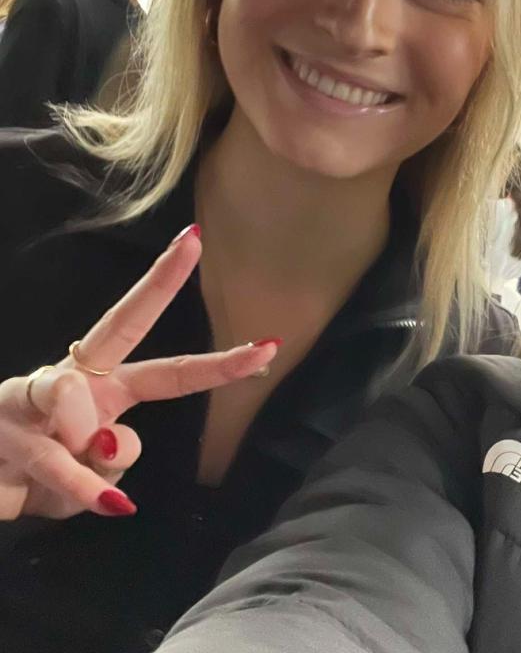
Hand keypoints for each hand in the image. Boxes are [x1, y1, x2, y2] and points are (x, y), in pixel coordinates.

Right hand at [0, 224, 278, 519]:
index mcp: (106, 389)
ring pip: (87, 410)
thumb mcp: (90, 480)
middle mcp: (77, 377)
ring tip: (71, 478)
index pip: (169, 369)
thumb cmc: (38, 478)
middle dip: (161, 282)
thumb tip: (109, 436)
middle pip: (125, 321)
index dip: (218, 362)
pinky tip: (110, 503)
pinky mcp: (12, 425)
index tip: (269, 344)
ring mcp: (38, 393)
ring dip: (91, 459)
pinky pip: (62, 458)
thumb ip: (113, 459)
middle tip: (193, 243)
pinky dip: (86, 488)